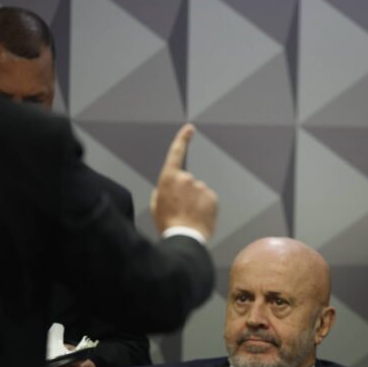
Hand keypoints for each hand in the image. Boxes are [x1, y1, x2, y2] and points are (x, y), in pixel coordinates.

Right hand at [151, 124, 217, 239]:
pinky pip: (207, 199)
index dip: (183, 139)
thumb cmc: (168, 223)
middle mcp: (186, 178)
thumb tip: (167, 189)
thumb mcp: (155, 206)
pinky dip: (204, 206)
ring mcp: (201, 187)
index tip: (189, 129)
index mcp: (169, 178)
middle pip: (187, 181)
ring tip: (189, 215)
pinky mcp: (212, 196)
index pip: (176, 153)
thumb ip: (162, 191)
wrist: (185, 237)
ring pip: (198, 191)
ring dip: (195, 200)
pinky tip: (198, 216)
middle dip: (185, 192)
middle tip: (180, 209)